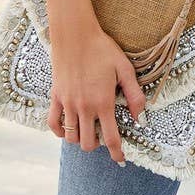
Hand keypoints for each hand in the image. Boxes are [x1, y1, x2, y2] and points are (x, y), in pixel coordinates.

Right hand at [47, 25, 147, 165]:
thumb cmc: (102, 48)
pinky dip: (60, 131)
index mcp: (103, 102)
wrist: (75, 34)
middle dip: (98, 145)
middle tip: (103, 134)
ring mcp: (67, 103)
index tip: (121, 160)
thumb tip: (142, 118)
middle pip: (89, 143)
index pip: (111, 138)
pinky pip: (53, 124)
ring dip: (80, 139)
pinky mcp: (56, 97)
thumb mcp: (124, 68)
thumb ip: (134, 95)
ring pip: (71, 138)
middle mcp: (84, 107)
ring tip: (88, 129)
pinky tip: (68, 126)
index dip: (117, 153)